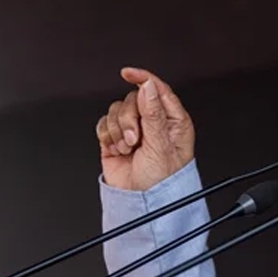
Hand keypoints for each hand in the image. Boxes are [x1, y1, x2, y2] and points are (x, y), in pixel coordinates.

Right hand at [96, 67, 194, 190]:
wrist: (143, 203)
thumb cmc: (162, 182)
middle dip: (129, 119)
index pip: (158, 90)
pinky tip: (117, 150)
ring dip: (118, 130)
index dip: (143, 78)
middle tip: (135, 140)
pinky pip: (104, 124)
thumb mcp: (161, 145)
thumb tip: (148, 86)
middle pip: (133, 99)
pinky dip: (107, 136)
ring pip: (116, 110)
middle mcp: (153, 122)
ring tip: (128, 149)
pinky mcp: (116, 138)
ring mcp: (134, 130)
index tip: (129, 73)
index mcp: (173, 121)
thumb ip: (153, 114)